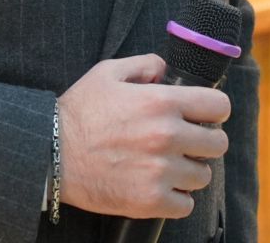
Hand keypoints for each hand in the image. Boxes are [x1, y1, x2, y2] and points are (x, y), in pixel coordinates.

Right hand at [56, 54, 231, 219]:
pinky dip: (176, 198)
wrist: (50, 155)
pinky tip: (160, 186)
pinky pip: (186, 204)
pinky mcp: (149, 200)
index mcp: (162, 102)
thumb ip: (144, 65)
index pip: (219, 106)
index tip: (205, 116)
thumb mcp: (108, 73)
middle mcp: (167, 136)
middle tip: (186, 143)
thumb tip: (166, 71)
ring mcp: (160, 171)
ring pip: (203, 176)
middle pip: (218, 143)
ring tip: (168, 166)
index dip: (214, 110)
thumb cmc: (78, 113)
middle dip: (205, 141)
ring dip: (189, 171)